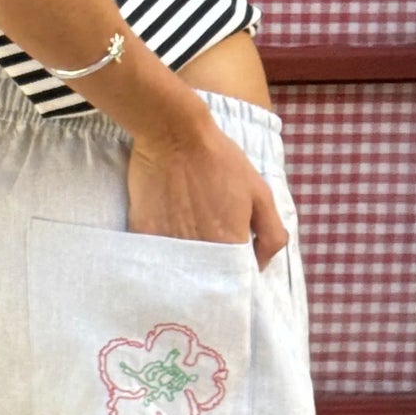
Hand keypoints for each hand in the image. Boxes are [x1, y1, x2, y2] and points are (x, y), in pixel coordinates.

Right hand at [126, 117, 286, 267]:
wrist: (172, 135)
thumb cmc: (220, 160)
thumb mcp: (261, 192)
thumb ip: (271, 235)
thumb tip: (260, 265)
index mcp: (230, 244)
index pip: (237, 278)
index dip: (236, 272)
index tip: (233, 261)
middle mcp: (200, 253)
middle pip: (208, 279)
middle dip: (212, 272)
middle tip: (210, 249)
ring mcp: (169, 246)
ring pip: (181, 271)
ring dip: (187, 265)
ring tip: (189, 242)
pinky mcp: (143, 236)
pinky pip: (156, 257)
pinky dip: (163, 254)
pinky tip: (167, 236)